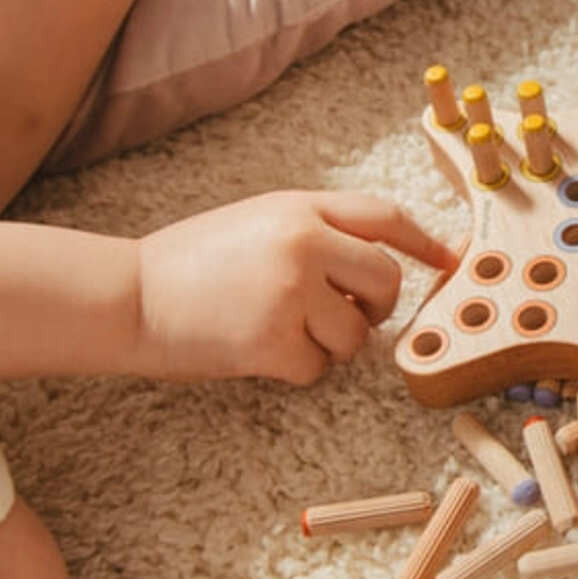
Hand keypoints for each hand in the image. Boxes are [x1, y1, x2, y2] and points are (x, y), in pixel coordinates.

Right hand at [133, 190, 456, 384]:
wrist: (128, 295)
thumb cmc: (191, 262)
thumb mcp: (258, 221)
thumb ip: (318, 231)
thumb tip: (383, 260)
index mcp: (300, 208)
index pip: (384, 218)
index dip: (424, 242)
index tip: (450, 261)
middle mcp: (303, 243)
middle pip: (386, 281)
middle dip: (377, 307)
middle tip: (349, 316)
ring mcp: (289, 292)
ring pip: (357, 335)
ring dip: (331, 344)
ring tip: (282, 330)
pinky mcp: (272, 341)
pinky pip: (318, 369)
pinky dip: (296, 370)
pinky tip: (257, 351)